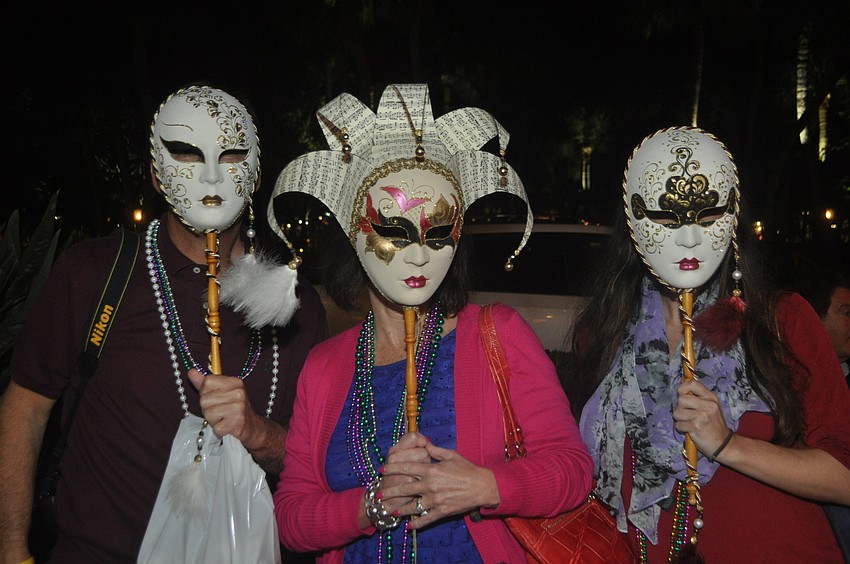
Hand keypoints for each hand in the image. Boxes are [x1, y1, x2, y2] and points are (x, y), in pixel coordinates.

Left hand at [187, 369, 263, 447]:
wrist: (252, 426)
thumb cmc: (234, 408)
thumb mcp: (222, 392)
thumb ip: (205, 383)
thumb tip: (191, 372)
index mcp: (234, 382)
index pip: (207, 382)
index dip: (206, 393)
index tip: (216, 398)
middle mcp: (238, 392)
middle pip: (204, 399)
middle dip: (208, 409)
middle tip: (221, 411)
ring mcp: (238, 407)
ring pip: (208, 414)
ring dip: (213, 420)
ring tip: (224, 419)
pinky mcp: (237, 423)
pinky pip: (216, 427)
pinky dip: (219, 430)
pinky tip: (227, 426)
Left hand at [380, 441, 499, 529]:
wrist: (483, 486)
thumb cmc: (468, 469)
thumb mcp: (452, 455)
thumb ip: (435, 450)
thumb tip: (424, 444)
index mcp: (432, 470)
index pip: (407, 468)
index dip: (393, 468)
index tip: (382, 469)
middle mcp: (430, 485)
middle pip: (405, 488)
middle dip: (390, 491)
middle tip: (379, 494)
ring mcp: (435, 500)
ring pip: (413, 506)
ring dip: (400, 509)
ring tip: (390, 510)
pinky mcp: (442, 511)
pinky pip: (426, 519)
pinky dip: (416, 523)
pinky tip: (409, 526)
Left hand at [673, 378, 734, 459]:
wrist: (723, 444)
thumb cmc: (713, 425)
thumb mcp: (711, 407)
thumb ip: (698, 397)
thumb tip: (681, 386)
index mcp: (711, 398)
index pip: (693, 384)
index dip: (683, 388)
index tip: (681, 395)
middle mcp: (708, 405)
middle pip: (681, 399)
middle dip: (679, 408)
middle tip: (687, 415)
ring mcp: (702, 416)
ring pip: (677, 412)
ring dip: (679, 420)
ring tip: (688, 423)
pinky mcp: (696, 426)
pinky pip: (678, 425)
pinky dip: (680, 428)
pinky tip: (688, 430)